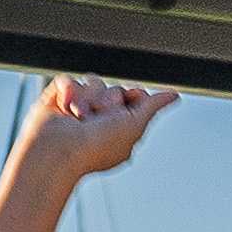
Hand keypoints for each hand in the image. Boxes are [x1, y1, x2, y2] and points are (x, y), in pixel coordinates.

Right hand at [13, 76, 172, 181]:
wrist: (58, 151)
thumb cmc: (96, 147)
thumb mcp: (134, 126)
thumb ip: (153, 107)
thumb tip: (174, 95)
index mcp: (119, 127)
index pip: (134, 96)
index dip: (133, 98)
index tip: (125, 110)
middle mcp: (100, 118)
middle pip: (115, 88)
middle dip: (108, 101)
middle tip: (97, 121)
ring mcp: (78, 108)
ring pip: (93, 82)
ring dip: (88, 99)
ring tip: (78, 118)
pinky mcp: (57, 99)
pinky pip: (69, 80)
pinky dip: (67, 92)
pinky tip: (64, 110)